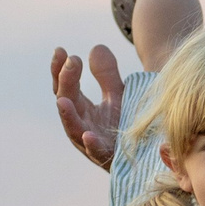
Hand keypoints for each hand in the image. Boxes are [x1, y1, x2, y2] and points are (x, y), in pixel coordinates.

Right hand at [51, 45, 123, 169]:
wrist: (145, 151)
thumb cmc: (125, 123)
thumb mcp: (116, 94)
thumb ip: (106, 74)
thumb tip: (96, 47)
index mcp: (80, 110)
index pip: (64, 87)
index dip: (59, 70)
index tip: (60, 50)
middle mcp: (81, 125)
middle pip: (67, 102)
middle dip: (66, 82)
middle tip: (72, 61)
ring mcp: (92, 143)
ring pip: (74, 129)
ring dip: (67, 115)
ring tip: (62, 100)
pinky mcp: (108, 157)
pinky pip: (98, 153)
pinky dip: (91, 145)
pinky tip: (88, 135)